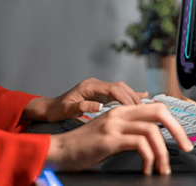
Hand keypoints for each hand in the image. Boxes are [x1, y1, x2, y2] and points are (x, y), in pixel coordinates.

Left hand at [24, 77, 147, 122]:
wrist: (50, 108)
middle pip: (120, 87)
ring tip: (145, 107)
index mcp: (89, 86)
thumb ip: (82, 106)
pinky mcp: (101, 94)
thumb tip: (98, 106)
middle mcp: (95, 84)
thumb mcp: (67, 110)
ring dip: (133, 97)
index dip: (125, 98)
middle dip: (133, 98)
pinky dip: (130, 95)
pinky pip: (118, 93)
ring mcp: (99, 88)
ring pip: (121, 89)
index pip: (112, 89)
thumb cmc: (57, 110)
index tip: (133, 108)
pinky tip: (142, 96)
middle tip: (144, 110)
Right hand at [44, 102, 193, 174]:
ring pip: (152, 130)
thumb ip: (130, 131)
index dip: (174, 122)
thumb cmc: (85, 145)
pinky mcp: (109, 139)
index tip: (183, 139)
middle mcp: (119, 113)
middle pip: (159, 111)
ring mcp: (114, 124)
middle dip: (178, 130)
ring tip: (162, 168)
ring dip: (163, 152)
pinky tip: (147, 169)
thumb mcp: (111, 133)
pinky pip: (139, 144)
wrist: (60, 150)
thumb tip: (154, 139)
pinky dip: (149, 158)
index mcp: (122, 110)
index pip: (157, 107)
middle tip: (187, 148)